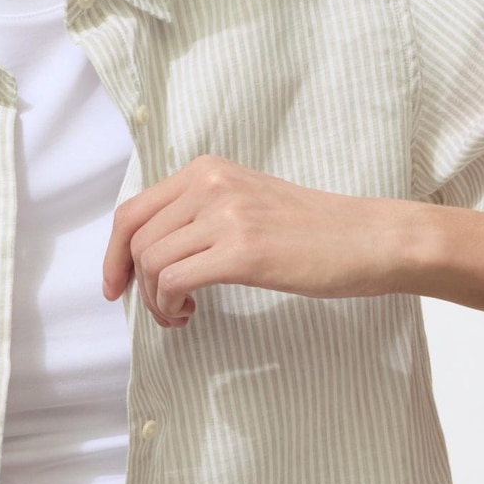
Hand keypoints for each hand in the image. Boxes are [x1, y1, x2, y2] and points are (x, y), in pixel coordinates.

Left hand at [101, 154, 425, 325]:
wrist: (370, 239)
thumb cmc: (314, 231)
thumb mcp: (246, 203)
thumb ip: (200, 214)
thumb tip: (151, 253)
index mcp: (207, 170)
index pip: (132, 210)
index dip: (113, 254)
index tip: (116, 285)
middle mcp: (211, 184)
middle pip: (135, 239)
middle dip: (136, 284)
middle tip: (161, 310)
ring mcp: (227, 215)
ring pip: (152, 263)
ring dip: (156, 300)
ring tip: (182, 313)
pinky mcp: (243, 250)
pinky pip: (175, 281)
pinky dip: (170, 305)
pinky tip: (191, 314)